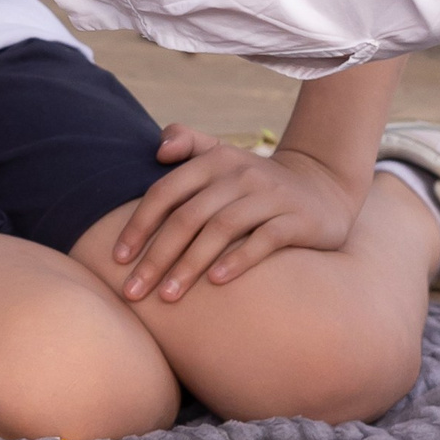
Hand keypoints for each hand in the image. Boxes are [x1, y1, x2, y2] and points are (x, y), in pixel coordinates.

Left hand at [110, 126, 366, 301]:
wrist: (322, 185)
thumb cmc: (253, 180)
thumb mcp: (222, 154)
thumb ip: (187, 142)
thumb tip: (157, 148)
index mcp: (214, 160)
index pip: (166, 192)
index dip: (139, 225)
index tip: (118, 259)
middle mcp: (240, 175)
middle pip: (188, 216)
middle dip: (157, 256)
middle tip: (133, 292)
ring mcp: (269, 196)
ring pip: (222, 229)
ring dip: (190, 264)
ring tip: (167, 297)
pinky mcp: (296, 219)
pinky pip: (265, 239)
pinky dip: (239, 259)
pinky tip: (217, 283)